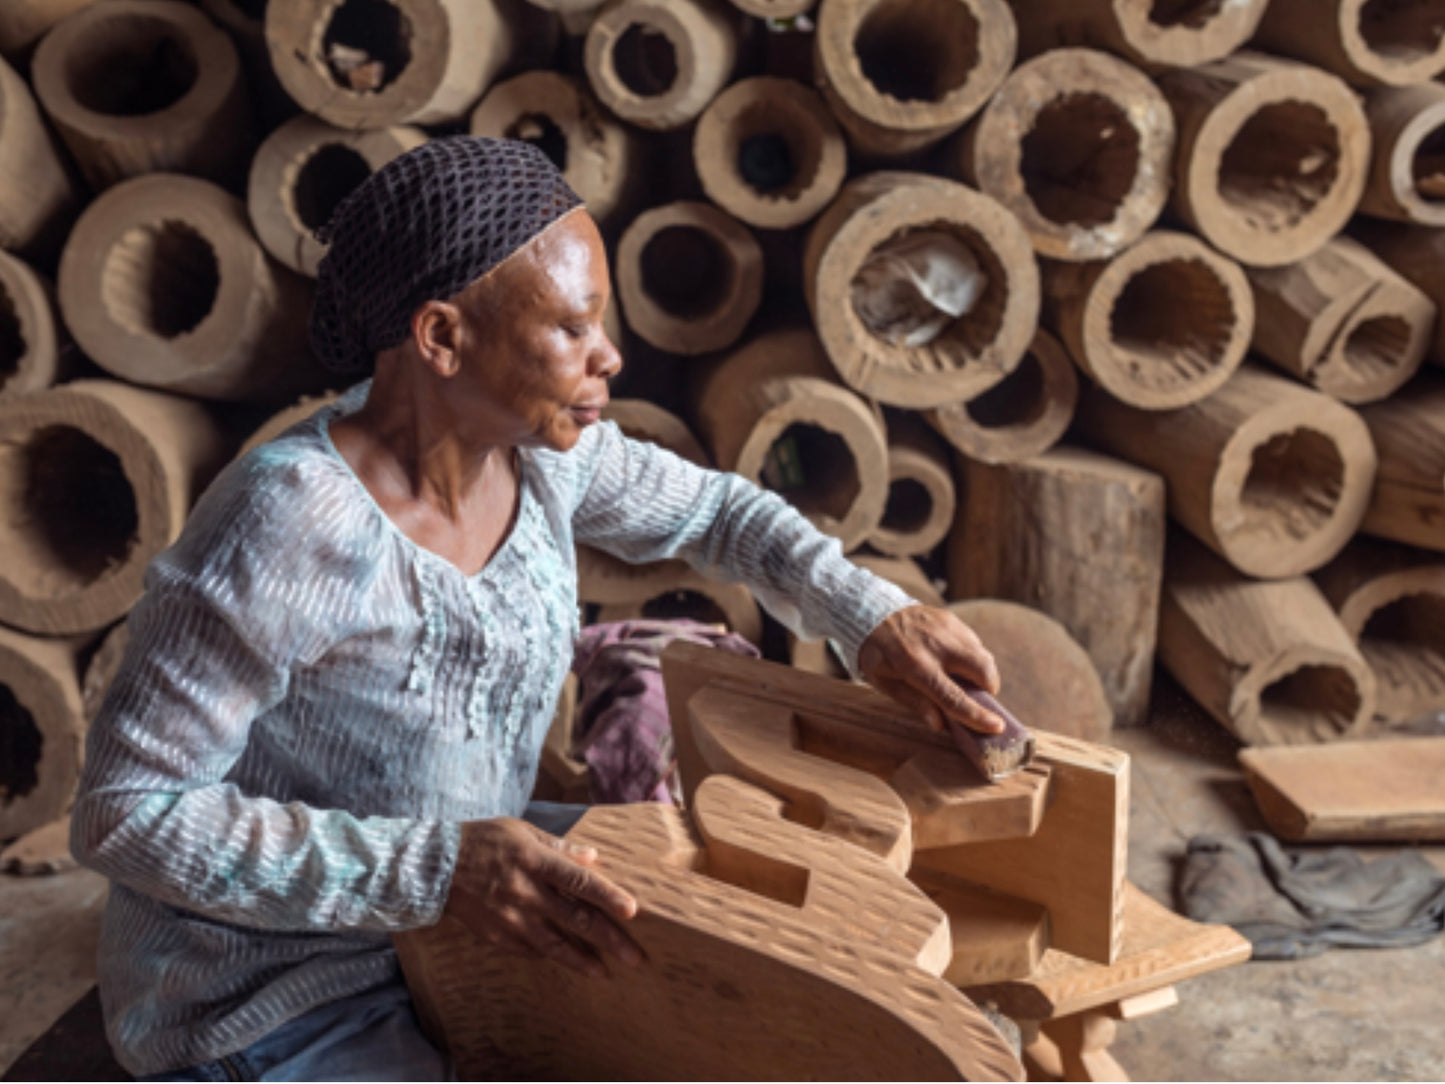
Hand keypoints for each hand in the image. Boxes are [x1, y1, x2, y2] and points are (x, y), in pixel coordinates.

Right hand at [443, 817, 642, 977]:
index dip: (607, 896)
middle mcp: (527, 893)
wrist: (435, 867)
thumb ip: (558, 847)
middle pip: (575, 919)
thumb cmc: (483, 841)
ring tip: (605, 972)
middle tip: (634, 957)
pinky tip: (568, 962)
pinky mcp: (497, 937)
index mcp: (535, 862)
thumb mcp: (522, 832)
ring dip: (583, 960)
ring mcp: (511, 919)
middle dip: (608, 939)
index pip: (580, 881)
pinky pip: (530, 950)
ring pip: (555, 945)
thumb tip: (593, 857)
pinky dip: (550, 955)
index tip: (632, 911)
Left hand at [857, 604, 1004, 734]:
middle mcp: (936, 646)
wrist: (871, 613)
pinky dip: (972, 655)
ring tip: (965, 678)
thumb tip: (941, 725)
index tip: (996, 726)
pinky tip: (956, 660)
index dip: (977, 715)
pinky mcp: (951, 619)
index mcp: (915, 667)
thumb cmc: (877, 655)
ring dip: (982, 671)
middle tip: (978, 696)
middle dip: (989, 687)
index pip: (953, 696)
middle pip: (982, 669)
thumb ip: (915, 703)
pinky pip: (974, 641)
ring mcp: (946, 628)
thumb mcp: (885, 684)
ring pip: (983, 654)